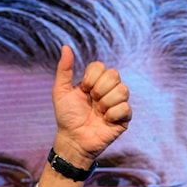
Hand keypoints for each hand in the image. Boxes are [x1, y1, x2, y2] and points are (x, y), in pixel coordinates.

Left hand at [51, 46, 130, 165]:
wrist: (72, 140)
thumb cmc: (66, 117)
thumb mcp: (60, 92)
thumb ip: (64, 70)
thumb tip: (66, 46)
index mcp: (95, 82)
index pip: (101, 66)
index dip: (92, 77)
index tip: (83, 90)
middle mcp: (108, 90)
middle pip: (114, 74)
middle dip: (99, 89)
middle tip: (91, 101)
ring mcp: (117, 103)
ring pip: (123, 90)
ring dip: (106, 102)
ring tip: (98, 112)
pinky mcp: (124, 118)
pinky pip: (125, 108)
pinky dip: (112, 114)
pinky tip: (105, 121)